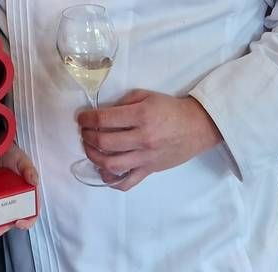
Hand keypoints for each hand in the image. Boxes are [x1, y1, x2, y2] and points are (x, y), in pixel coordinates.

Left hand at [0, 143, 39, 236]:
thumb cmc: (10, 152)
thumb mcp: (21, 159)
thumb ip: (28, 169)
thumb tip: (34, 181)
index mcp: (27, 192)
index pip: (32, 211)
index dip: (28, 220)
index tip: (19, 222)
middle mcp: (15, 199)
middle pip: (16, 219)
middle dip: (9, 227)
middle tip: (0, 229)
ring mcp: (1, 199)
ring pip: (2, 218)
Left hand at [76, 89, 221, 190]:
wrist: (197, 126)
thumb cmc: (170, 109)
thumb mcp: (146, 96)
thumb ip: (123, 103)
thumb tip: (102, 114)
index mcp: (141, 116)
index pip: (104, 120)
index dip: (87, 119)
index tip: (81, 119)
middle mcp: (143, 138)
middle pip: (104, 143)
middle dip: (87, 137)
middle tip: (84, 132)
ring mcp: (146, 157)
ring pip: (111, 164)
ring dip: (93, 157)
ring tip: (90, 149)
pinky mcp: (150, 170)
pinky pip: (127, 182)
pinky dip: (111, 180)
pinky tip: (104, 171)